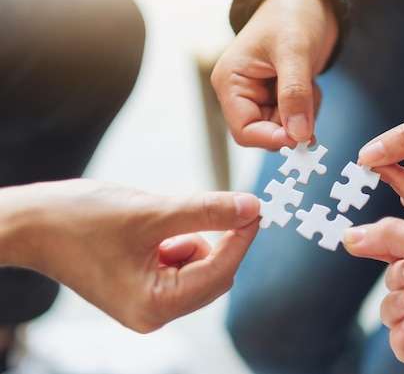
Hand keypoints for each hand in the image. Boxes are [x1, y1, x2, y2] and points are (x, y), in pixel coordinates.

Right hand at [0, 179, 259, 332]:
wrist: (30, 224)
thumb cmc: (78, 221)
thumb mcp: (151, 212)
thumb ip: (206, 211)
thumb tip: (250, 207)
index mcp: (154, 306)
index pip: (220, 271)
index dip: (242, 237)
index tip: (257, 207)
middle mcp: (153, 313)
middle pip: (215, 275)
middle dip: (221, 238)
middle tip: (227, 205)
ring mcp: (147, 302)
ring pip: (200, 267)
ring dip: (197, 237)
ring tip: (163, 218)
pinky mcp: (142, 286)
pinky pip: (180, 263)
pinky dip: (181, 240)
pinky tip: (156, 226)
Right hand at [211, 0, 338, 149]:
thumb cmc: (291, 14)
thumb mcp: (294, 52)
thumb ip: (294, 94)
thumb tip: (298, 135)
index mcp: (231, 82)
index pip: (244, 131)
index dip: (273, 139)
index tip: (302, 136)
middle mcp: (241, 93)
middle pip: (267, 133)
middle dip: (294, 122)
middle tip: (310, 96)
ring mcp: (261, 96)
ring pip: (286, 128)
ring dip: (304, 112)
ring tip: (308, 80)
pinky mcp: (279, 96)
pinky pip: (297, 118)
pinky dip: (308, 107)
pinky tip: (309, 81)